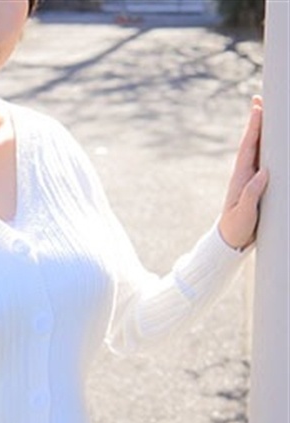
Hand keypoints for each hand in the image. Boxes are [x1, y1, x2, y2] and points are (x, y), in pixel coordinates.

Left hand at [218, 96, 268, 250]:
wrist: (231, 241)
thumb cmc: (236, 228)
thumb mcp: (244, 213)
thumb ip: (251, 194)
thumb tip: (262, 173)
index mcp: (240, 177)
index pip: (248, 148)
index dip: (253, 127)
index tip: (257, 109)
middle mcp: (245, 174)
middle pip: (252, 143)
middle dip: (256, 121)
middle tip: (258, 100)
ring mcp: (251, 178)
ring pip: (258, 150)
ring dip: (262, 131)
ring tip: (265, 113)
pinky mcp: (256, 185)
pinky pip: (264, 161)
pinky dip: (268, 148)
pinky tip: (272, 141)